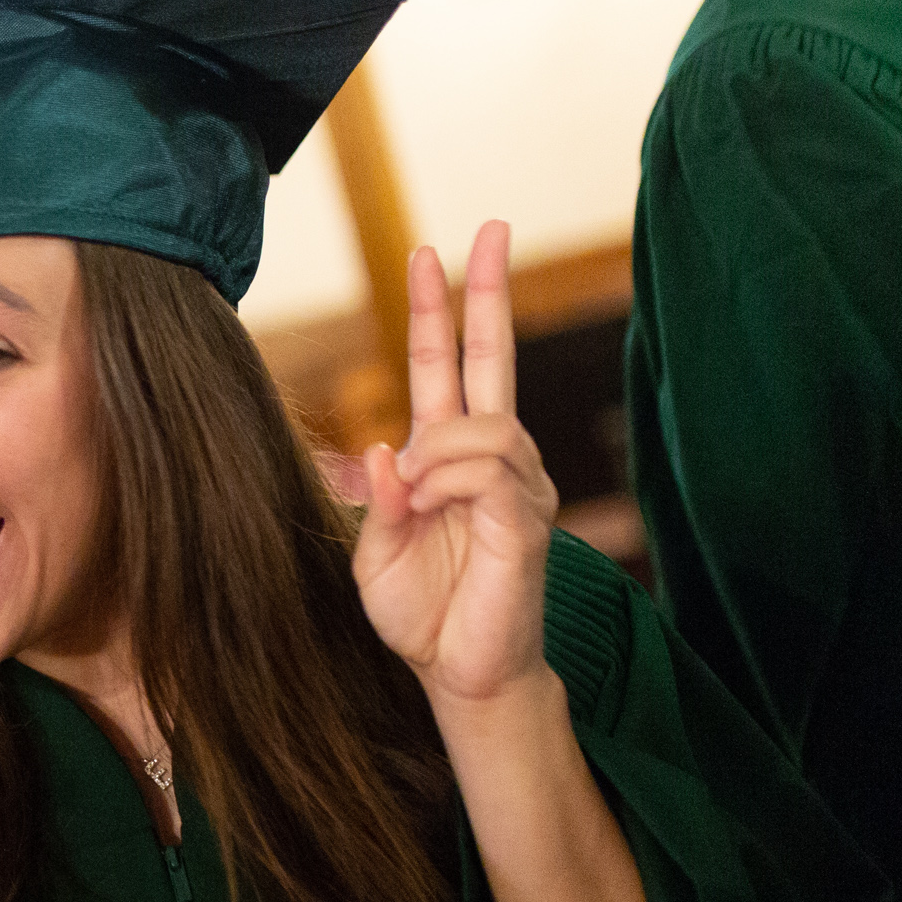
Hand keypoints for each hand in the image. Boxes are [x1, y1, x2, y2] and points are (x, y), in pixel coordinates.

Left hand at [355, 221, 559, 707]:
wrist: (459, 674)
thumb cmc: (422, 613)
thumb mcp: (374, 555)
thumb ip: (377, 503)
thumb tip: (386, 449)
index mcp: (450, 457)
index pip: (449, 366)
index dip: (440, 310)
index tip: (429, 251)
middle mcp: (493, 459)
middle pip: (492, 359)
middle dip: (486, 293)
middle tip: (491, 227)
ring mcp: (518, 487)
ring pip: (482, 425)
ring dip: (437, 452)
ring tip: (418, 498)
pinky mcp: (527, 522)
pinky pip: (489, 474)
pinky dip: (450, 482)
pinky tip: (433, 503)